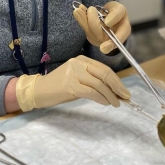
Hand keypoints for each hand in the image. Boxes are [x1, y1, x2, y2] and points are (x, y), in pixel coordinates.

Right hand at [15, 55, 130, 111]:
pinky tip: (105, 103)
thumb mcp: (77, 79)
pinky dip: (101, 98)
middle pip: (104, 74)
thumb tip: (113, 90)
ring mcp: (74, 73)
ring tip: (116, 103)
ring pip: (99, 84)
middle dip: (117, 87)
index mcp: (82, 60)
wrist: (38, 91)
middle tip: (125, 97)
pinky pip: (92, 92)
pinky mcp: (71, 85)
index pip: (104, 69)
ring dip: (111, 95)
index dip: (117, 80)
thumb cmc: (59, 88)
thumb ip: (93, 81)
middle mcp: (78, 63)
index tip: (124, 91)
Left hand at [73, 0, 130, 54]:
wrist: (107, 14)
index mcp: (122, 32)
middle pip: (100, 36)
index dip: (110, 45)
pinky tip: (79, 10)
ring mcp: (99, 39)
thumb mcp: (120, 9)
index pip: (118, 40)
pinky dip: (80, 18)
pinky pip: (85, 29)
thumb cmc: (116, 12)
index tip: (103, 48)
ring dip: (83, 20)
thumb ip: (116, 14)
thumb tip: (107, 22)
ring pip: (90, 33)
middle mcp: (110, 39)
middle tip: (91, 9)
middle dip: (93, 23)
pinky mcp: (91, 36)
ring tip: (78, 10)